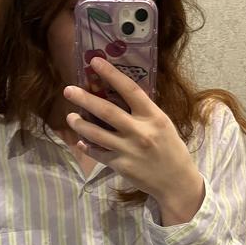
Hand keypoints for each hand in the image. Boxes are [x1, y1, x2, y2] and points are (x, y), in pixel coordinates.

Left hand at [63, 57, 201, 204]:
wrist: (177, 182)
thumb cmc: (171, 149)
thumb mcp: (163, 124)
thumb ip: (143, 111)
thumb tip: (119, 95)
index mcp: (153, 117)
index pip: (130, 90)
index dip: (111, 74)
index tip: (95, 62)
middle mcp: (140, 132)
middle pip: (106, 111)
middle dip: (84, 98)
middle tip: (68, 90)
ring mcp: (129, 150)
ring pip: (96, 133)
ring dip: (80, 124)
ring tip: (70, 117)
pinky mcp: (121, 166)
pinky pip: (98, 153)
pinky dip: (88, 147)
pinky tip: (81, 142)